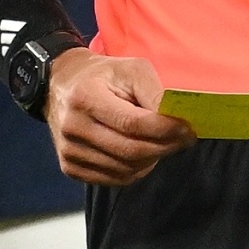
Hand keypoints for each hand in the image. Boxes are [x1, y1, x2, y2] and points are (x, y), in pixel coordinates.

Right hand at [47, 49, 193, 186]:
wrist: (61, 85)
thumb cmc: (103, 76)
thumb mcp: (131, 69)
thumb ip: (154, 92)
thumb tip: (176, 119)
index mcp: (86, 97)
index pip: (133, 124)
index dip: (165, 130)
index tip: (188, 128)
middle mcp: (73, 127)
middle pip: (132, 151)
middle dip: (166, 147)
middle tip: (184, 139)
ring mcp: (69, 151)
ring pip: (127, 169)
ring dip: (153, 158)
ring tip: (161, 142)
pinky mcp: (70, 167)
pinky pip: (115, 179)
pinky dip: (136, 170)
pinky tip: (141, 153)